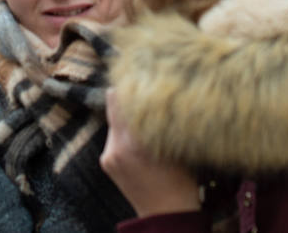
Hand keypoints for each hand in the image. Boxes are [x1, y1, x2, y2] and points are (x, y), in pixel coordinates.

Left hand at [101, 88, 201, 216]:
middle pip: (113, 103)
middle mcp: (118, 145)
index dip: (132, 82)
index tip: (141, 71)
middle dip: (125, 94)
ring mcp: (109, 153)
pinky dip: (124, 133)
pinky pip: (114, 137)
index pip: (125, 97)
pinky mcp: (106, 161)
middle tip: (139, 84)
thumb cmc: (182, 181)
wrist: (166, 215)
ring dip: (126, 116)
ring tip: (144, 116)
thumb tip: (160, 92)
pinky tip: (138, 139)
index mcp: (137, 141)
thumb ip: (163, 121)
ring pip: (114, 120)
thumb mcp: (177, 146)